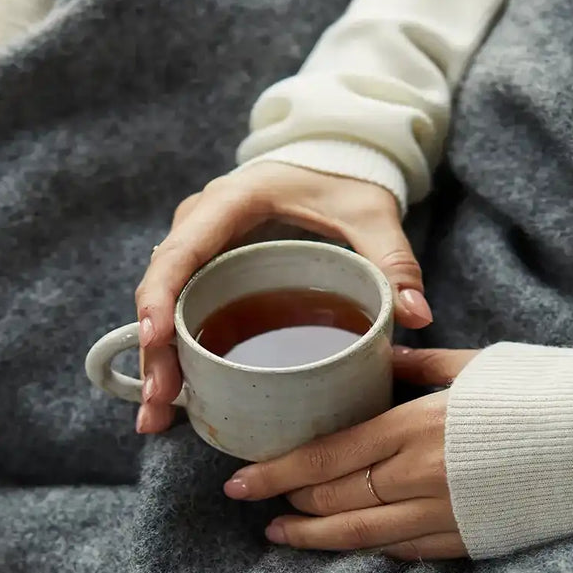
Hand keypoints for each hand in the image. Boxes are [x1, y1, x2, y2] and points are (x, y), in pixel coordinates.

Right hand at [135, 162, 431, 433]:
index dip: (160, 297)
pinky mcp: (205, 267)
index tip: (158, 340)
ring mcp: (198, 246)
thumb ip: (392, 260)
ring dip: (158, 359)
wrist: (328, 155)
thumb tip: (417, 315)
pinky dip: (173, 351)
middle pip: (161, 288)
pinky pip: (179, 308)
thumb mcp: (370, 213)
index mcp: (230, 202)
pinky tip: (174, 395)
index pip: (181, 252)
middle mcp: (200, 223)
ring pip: (163, 304)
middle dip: (155, 350)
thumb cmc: (343, 178)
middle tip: (159, 404)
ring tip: (157, 416)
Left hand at [222, 348, 479, 559]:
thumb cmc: (544, 390)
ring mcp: (446, 515)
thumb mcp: (471, 366)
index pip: (326, 458)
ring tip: (280, 536)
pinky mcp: (471, 540)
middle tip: (256, 502)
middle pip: (335, 499)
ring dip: (314, 539)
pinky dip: (365, 550)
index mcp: (416, 426)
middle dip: (289, 503)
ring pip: (361, 537)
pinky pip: (403, 552)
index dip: (277, 475)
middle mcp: (422, 477)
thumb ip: (411, 369)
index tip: (239, 483)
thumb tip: (373, 359)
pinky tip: (342, 545)